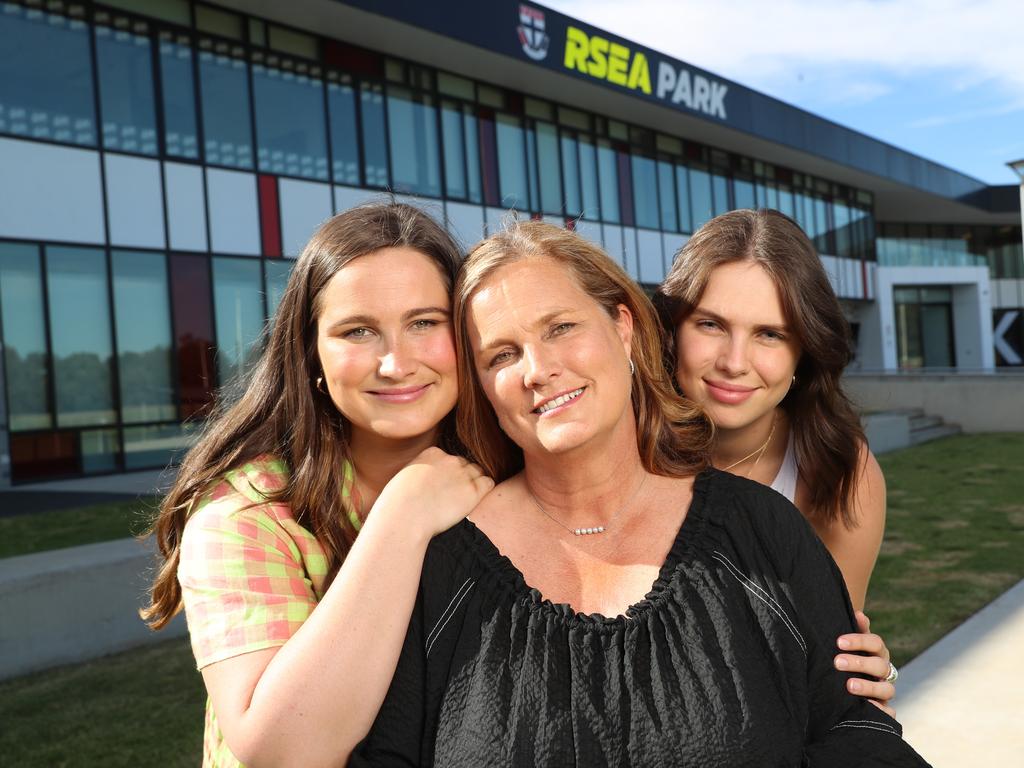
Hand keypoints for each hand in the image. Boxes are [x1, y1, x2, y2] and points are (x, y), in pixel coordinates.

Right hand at [373, 447, 493, 539]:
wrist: (404, 516)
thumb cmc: (397, 504)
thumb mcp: (404, 477)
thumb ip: (418, 473)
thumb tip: (422, 481)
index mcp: (432, 453)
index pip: (448, 458)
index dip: (447, 473)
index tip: (440, 487)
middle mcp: (450, 460)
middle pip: (464, 465)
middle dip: (461, 477)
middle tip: (452, 496)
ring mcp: (463, 475)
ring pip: (478, 473)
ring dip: (474, 483)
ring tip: (463, 500)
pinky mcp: (473, 491)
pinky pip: (488, 483)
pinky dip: (485, 490)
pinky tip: (475, 500)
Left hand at [834, 611, 896, 715]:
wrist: (848, 688)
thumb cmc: (848, 659)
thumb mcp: (848, 645)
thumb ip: (854, 630)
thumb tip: (857, 613)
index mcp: (877, 653)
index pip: (875, 642)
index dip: (858, 641)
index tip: (839, 642)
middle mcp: (884, 671)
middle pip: (879, 665)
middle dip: (859, 663)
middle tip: (837, 662)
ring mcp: (885, 691)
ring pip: (887, 689)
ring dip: (869, 687)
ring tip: (849, 686)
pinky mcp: (885, 710)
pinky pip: (890, 714)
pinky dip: (882, 712)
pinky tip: (867, 707)